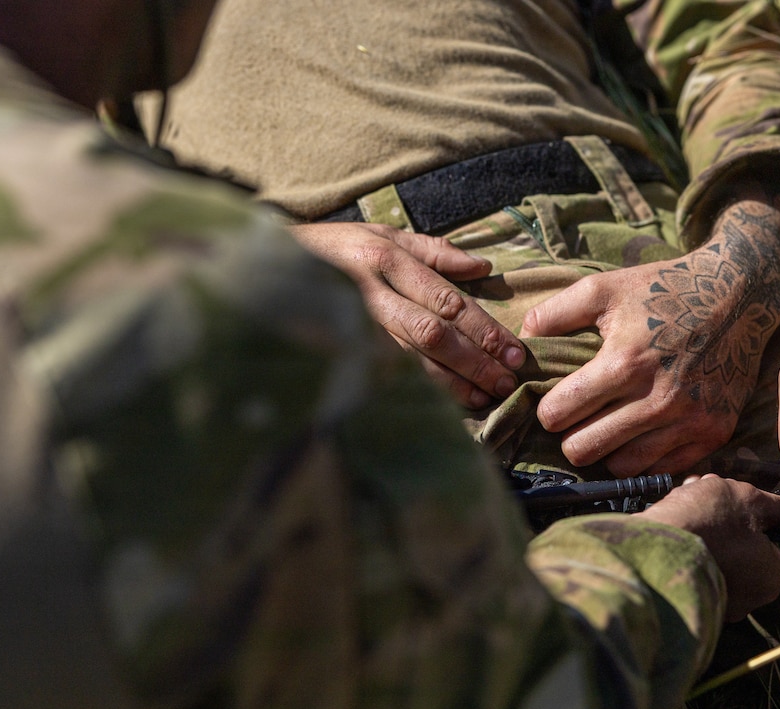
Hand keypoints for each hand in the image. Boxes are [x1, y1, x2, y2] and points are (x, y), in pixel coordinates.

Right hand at [292, 223, 525, 407]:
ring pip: (409, 359)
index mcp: (385, 258)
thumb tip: (483, 268)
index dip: (484, 329)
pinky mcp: (337, 347)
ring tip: (484, 396)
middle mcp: (370, 292)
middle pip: (433, 333)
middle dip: (475, 360)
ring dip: (451, 382)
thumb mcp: (381, 233)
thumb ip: (434, 251)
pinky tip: (442, 404)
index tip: (513, 351)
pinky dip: (417, 390)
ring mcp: (351, 323)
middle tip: (507, 380)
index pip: (446, 300)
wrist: (266, 264)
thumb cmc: (334, 247)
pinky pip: (383, 373)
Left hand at [521, 182, 779, 474]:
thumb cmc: (664, 288)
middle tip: (577, 423)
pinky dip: (646, 458)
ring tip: (606, 430)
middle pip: (584, 449)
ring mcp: (689, 419)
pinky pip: (663, 469)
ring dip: (607, 452)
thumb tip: (522, 336)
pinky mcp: (714, 432)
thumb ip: (557, 311)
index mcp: (624, 362)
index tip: (554, 404)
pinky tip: (639, 436)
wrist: (739, 293)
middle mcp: (658, 398)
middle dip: (571, 437)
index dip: (548, 411)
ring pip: (622, 466)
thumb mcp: (606, 287)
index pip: (559, 413)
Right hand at [638, 474, 779, 621]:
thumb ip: (775, 506)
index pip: (766, 542)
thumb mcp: (749, 500)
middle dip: (720, 521)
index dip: (748, 516)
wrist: (652, 547)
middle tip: (702, 500)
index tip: (731, 503)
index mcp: (768, 579)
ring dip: (698, 527)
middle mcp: (743, 602)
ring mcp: (709, 604)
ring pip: (710, 555)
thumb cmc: (709, 523)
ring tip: (681, 505)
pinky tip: (669, 524)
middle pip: (737, 549)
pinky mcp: (681, 600)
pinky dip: (680, 544)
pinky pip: (687, 566)